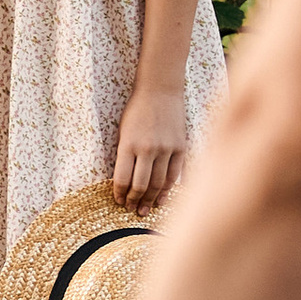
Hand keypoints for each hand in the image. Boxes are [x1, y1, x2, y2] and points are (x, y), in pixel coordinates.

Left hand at [111, 76, 189, 207]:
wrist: (160, 90)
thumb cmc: (137, 110)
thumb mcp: (123, 131)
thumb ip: (124, 155)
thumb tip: (126, 182)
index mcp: (128, 144)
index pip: (122, 179)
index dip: (120, 194)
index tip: (118, 201)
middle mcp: (148, 149)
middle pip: (141, 186)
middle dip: (135, 201)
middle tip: (132, 209)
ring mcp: (166, 149)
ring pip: (160, 184)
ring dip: (152, 199)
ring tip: (147, 209)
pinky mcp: (181, 147)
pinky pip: (176, 174)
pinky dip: (170, 189)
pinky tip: (164, 198)